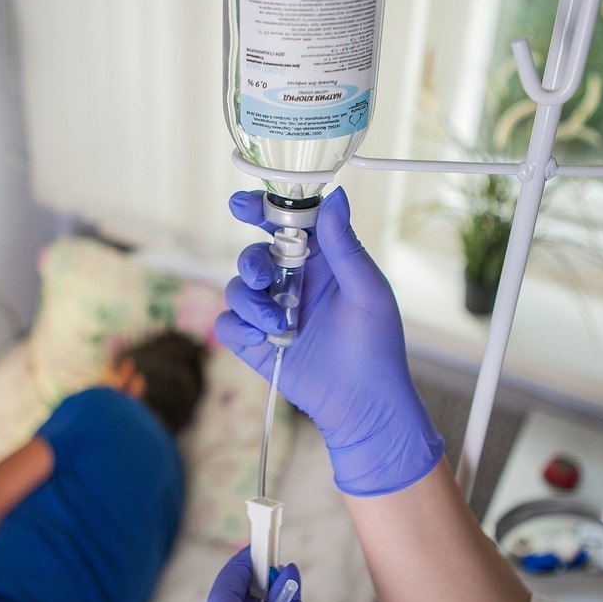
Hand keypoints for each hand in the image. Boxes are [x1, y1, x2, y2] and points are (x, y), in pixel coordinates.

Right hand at [215, 187, 443, 495]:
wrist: (364, 403)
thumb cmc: (375, 345)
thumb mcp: (367, 290)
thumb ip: (345, 246)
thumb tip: (335, 198)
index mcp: (318, 261)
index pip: (283, 224)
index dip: (260, 208)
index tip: (242, 204)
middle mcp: (289, 282)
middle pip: (252, 254)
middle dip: (251, 262)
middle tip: (265, 277)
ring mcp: (269, 312)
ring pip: (236, 289)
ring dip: (251, 303)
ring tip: (278, 325)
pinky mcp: (254, 342)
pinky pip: (227, 324)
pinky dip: (239, 328)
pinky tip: (264, 340)